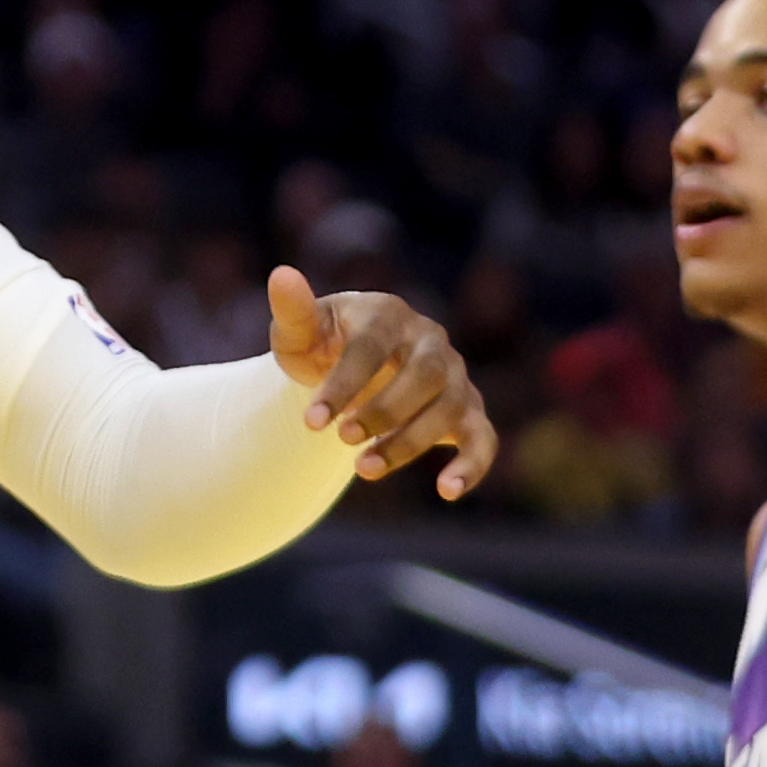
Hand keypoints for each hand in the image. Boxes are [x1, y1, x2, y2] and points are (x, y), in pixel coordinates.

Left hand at [269, 265, 495, 499]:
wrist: (348, 369)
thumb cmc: (322, 346)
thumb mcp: (300, 331)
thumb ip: (292, 310)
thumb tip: (282, 275)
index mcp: (388, 313)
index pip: (371, 347)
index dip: (343, 384)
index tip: (312, 421)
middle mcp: (430, 340)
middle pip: (424, 375)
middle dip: (384, 411)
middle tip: (343, 439)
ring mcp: (454, 375)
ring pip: (449, 409)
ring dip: (409, 443)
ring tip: (363, 469)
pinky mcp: (469, 411)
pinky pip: (484, 439)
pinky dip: (472, 465)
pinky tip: (447, 491)